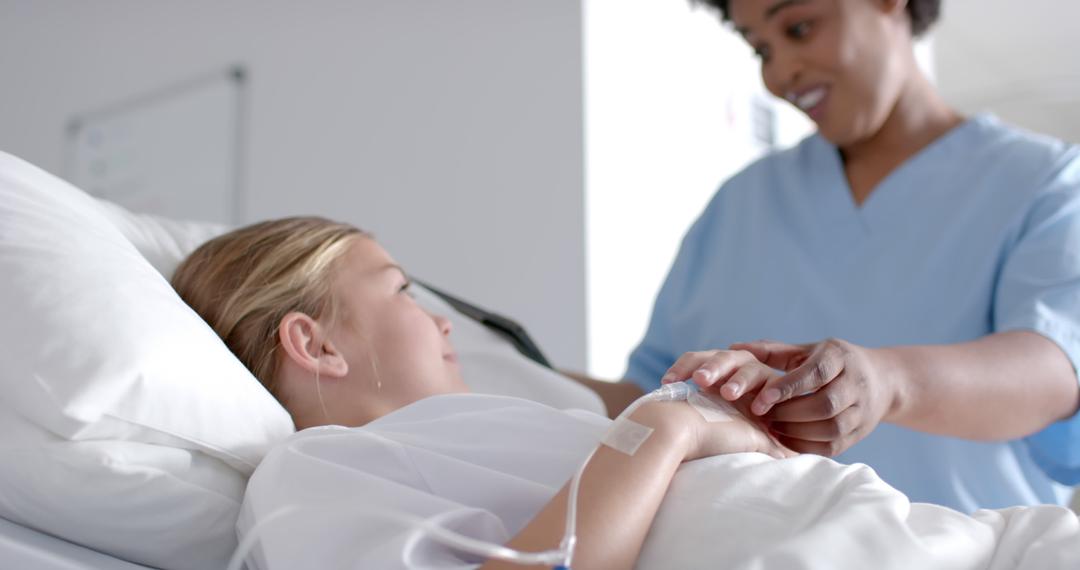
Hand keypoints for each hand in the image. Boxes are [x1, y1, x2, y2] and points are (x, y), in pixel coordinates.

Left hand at [657, 350, 794, 459]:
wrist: (764, 422)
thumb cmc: (728, 413)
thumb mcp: (706, 405)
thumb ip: (686, 402)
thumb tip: (650, 408)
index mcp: (714, 364)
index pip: (695, 359)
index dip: (681, 368)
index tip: (666, 383)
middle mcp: (735, 362)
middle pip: (721, 358)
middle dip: (710, 368)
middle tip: (700, 381)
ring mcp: (758, 372)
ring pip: (748, 369)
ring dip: (738, 380)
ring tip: (728, 394)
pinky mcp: (778, 386)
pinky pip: (775, 387)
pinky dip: (769, 395)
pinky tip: (759, 407)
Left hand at [729, 338, 897, 455]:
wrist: (882, 380)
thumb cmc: (831, 362)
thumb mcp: (807, 350)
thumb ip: (773, 351)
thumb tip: (734, 345)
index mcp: (840, 357)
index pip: (816, 373)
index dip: (788, 387)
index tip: (761, 399)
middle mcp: (855, 383)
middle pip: (824, 404)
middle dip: (789, 413)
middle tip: (762, 415)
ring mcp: (861, 410)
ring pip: (831, 427)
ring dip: (796, 431)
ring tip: (771, 428)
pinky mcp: (860, 432)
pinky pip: (833, 446)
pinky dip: (806, 446)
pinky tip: (784, 440)